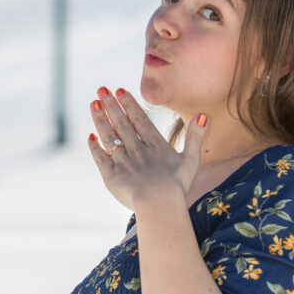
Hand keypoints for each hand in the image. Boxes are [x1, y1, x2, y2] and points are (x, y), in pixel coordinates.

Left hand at [88, 86, 207, 209]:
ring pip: (109, 136)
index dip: (129, 104)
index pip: (139, 119)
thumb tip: (203, 114)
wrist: (159, 204)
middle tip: (102, 89)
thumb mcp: (191, 160)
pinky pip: (100, 158)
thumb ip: (196, 137)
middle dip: (111, 105)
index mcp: (154, 145)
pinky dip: (95, 147)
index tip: (120, 91)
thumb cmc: (177, 185)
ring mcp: (122, 162)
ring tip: (94, 104)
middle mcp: (136, 149)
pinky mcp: (111, 176)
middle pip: (121, 123)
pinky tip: (90, 137)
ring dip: (100, 120)